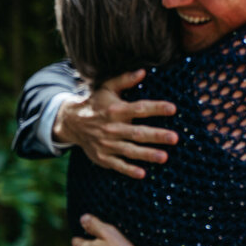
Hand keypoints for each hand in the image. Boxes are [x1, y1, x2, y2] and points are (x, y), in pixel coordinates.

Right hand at [54, 69, 177, 178]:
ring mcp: (106, 144)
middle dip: (156, 135)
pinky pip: (117, 164)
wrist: (70, 122)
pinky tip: (142, 174)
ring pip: (130, 150)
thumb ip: (125, 80)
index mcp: (115, 110)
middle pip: (137, 132)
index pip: (139, 109)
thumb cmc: (96, 103)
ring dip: (147, 154)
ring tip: (164, 157)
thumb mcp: (107, 88)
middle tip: (175, 138)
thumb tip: (143, 71)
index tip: (173, 109)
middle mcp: (111, 127)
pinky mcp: (102, 157)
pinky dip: (128, 170)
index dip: (156, 108)